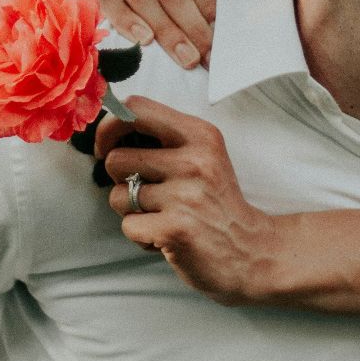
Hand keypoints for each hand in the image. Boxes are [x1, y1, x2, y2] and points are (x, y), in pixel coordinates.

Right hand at [88, 0, 226, 69]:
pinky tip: (144, 39)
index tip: (220, 30)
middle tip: (206, 55)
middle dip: (191, 26)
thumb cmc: (150, 8)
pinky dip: (128, 21)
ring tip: (184, 56)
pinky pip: (110, 2)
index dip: (206, 0)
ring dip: (166, 30)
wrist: (100, 7)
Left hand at [96, 96, 279, 305]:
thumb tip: (109, 131)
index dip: (109, 127)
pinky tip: (165, 236)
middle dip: (121, 180)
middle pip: (116, 159)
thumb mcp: (204, 156)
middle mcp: (194, 161)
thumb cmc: (217, 203)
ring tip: (162, 216)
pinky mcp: (175, 229)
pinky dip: (141, 236)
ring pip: (118, 196)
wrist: (253, 251)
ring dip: (132, 211)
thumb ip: (165, 140)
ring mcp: (184, 196)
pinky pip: (128, 226)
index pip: (136, 109)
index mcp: (200, 134)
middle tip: (146, 193)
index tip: (107, 147)